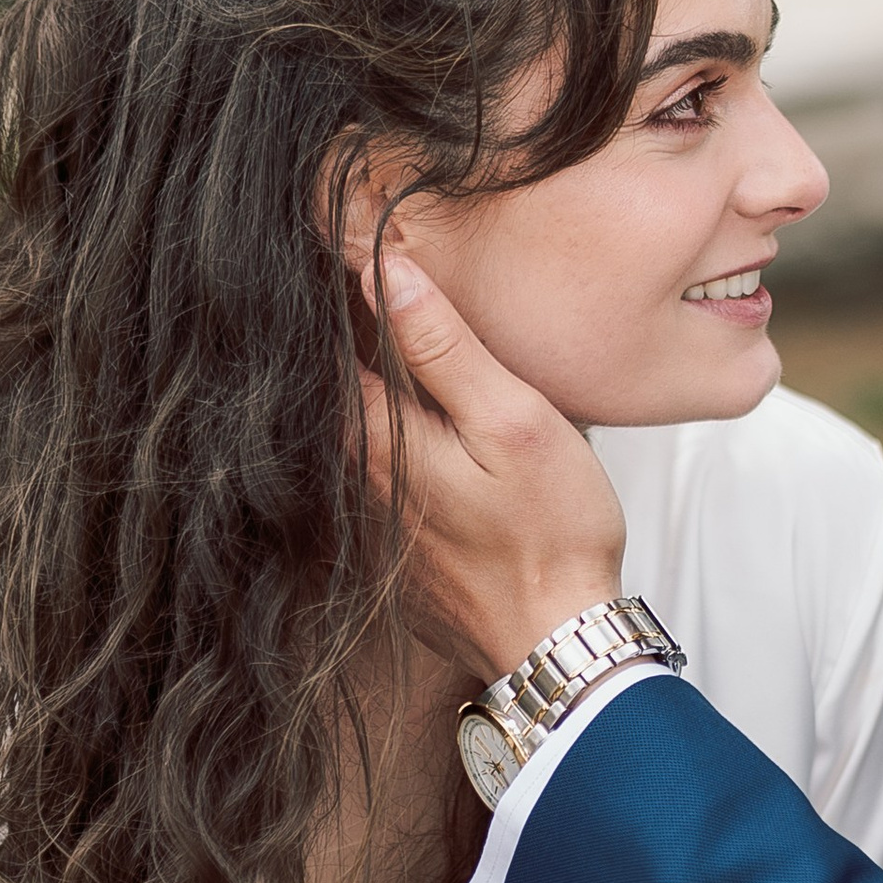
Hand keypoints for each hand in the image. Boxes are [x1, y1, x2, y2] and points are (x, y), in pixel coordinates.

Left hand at [368, 250, 627, 680]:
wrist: (554, 646)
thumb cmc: (549, 535)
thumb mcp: (513, 421)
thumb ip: (445, 347)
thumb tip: (387, 269)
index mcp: (374, 436)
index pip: (328, 338)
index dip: (337, 284)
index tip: (345, 237)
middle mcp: (352, 477)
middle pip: (332, 381)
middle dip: (347, 328)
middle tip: (364, 265)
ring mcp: (365, 518)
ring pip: (350, 428)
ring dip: (364, 382)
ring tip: (391, 331)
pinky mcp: (387, 549)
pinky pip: (370, 472)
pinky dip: (384, 435)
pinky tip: (421, 423)